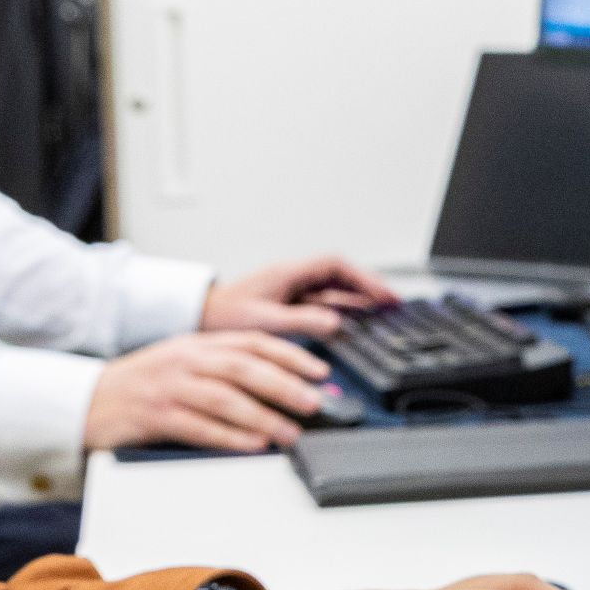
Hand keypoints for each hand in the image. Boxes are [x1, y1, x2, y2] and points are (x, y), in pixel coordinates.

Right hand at [86, 332, 333, 451]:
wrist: (86, 400)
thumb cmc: (140, 385)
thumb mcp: (182, 362)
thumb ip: (222, 368)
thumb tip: (276, 385)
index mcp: (197, 343)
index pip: (252, 342)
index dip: (290, 355)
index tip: (320, 371)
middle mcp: (186, 360)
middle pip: (244, 368)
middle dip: (285, 384)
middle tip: (316, 402)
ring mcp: (170, 387)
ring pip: (225, 398)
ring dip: (263, 416)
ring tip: (290, 432)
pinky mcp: (156, 416)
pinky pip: (199, 427)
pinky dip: (229, 436)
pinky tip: (252, 445)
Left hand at [203, 254, 399, 338]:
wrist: (198, 317)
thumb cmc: (222, 316)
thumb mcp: (264, 322)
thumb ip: (301, 322)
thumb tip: (336, 323)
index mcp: (288, 273)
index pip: (335, 265)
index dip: (363, 278)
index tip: (382, 294)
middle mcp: (292, 277)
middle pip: (340, 275)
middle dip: (367, 287)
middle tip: (392, 303)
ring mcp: (290, 289)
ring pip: (332, 289)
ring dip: (357, 298)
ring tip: (381, 311)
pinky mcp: (286, 302)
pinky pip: (321, 302)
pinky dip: (341, 309)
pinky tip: (353, 321)